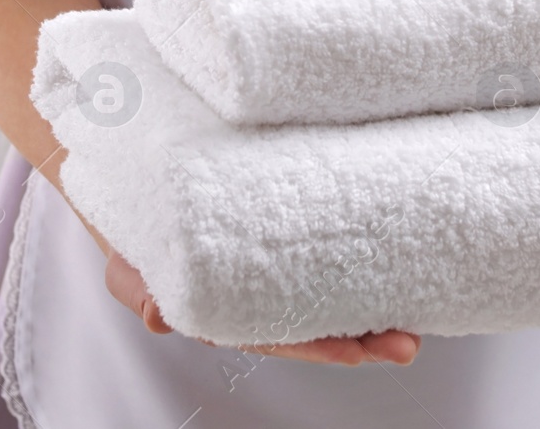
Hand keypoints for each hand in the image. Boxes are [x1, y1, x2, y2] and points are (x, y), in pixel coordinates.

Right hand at [104, 251, 421, 365]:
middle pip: (314, 323)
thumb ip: (139, 291)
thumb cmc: (133, 235)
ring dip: (370, 307)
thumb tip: (156, 314)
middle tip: (405, 343)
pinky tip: (393, 266)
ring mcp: (271, 268)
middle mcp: (256, 297)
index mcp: (226, 312)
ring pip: (327, 294)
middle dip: (362, 338)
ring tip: (413, 321)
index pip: (278, 336)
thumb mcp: (125, 266)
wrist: (136, 186)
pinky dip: (357, 263)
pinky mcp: (283, 234)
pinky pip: (325, 256)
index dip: (317, 346)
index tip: (355, 353)